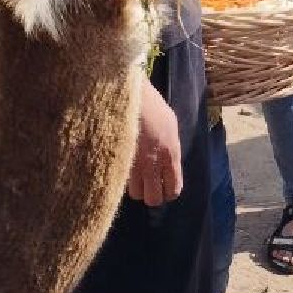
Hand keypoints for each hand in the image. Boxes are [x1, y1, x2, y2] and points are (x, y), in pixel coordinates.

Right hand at [127, 77, 183, 205]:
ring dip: (135, 187)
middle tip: (147, 183)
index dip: (167, 192)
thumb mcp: (170, 124)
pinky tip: (123, 167)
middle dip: (151, 194)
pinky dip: (123, 179)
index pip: (173, 189)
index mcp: (171, 154)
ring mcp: (135, 163)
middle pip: (154, 199)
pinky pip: (121, 182)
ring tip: (134, 174)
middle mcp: (154, 163)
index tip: (161, 185)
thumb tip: (168, 164)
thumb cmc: (151, 105)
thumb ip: (170, 147)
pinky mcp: (119, 160)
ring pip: (136, 194)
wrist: (128, 93)